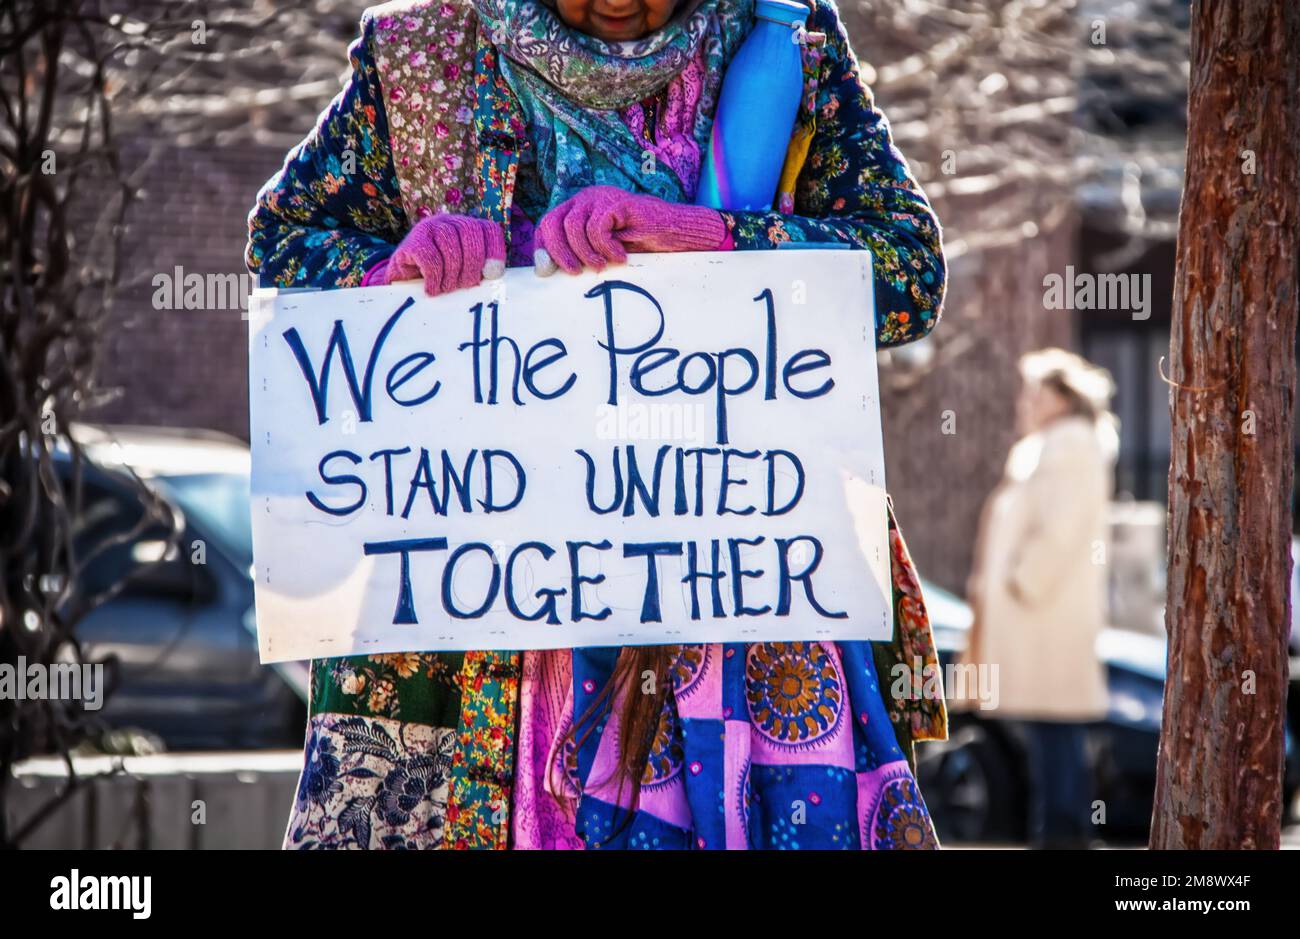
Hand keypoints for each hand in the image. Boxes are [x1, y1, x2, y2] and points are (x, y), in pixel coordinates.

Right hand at [384, 214, 505, 295]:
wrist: (401, 284)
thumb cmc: (439, 280)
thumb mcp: (463, 275)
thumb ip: (480, 272)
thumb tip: (494, 273)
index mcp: (467, 228)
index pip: (488, 229)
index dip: (495, 250)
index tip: (493, 274)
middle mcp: (448, 222)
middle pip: (470, 231)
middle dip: (472, 263)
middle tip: (465, 285)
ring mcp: (428, 227)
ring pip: (449, 244)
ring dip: (451, 273)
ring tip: (446, 289)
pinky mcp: (411, 241)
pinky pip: (429, 257)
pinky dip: (434, 277)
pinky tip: (432, 289)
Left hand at [533, 185, 726, 275]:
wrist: (671, 235)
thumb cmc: (637, 246)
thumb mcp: (599, 254)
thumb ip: (575, 256)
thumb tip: (544, 269)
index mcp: (576, 210)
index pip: (547, 224)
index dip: (543, 248)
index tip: (546, 271)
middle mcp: (584, 199)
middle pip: (553, 222)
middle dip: (559, 251)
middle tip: (574, 272)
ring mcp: (599, 197)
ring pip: (573, 226)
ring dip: (586, 252)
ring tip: (603, 266)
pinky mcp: (615, 201)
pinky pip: (597, 227)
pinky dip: (606, 247)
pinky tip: (621, 256)